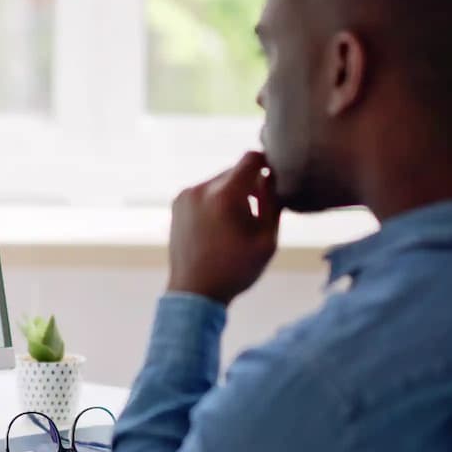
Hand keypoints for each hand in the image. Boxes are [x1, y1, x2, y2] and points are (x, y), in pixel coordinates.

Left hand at [166, 151, 282, 304]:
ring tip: (236, 224)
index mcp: (224, 196)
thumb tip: (271, 177)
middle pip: (234, 172)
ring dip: (232, 193)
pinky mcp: (177, 204)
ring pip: (219, 182)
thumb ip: (272, 203)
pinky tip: (219, 227)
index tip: (274, 177)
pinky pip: (204, 192)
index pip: (250, 159)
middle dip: (249, 185)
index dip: (266, 164)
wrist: (195, 291)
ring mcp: (185, 196)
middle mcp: (200, 189)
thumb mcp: (266, 239)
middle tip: (257, 211)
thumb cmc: (236, 270)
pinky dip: (216, 201)